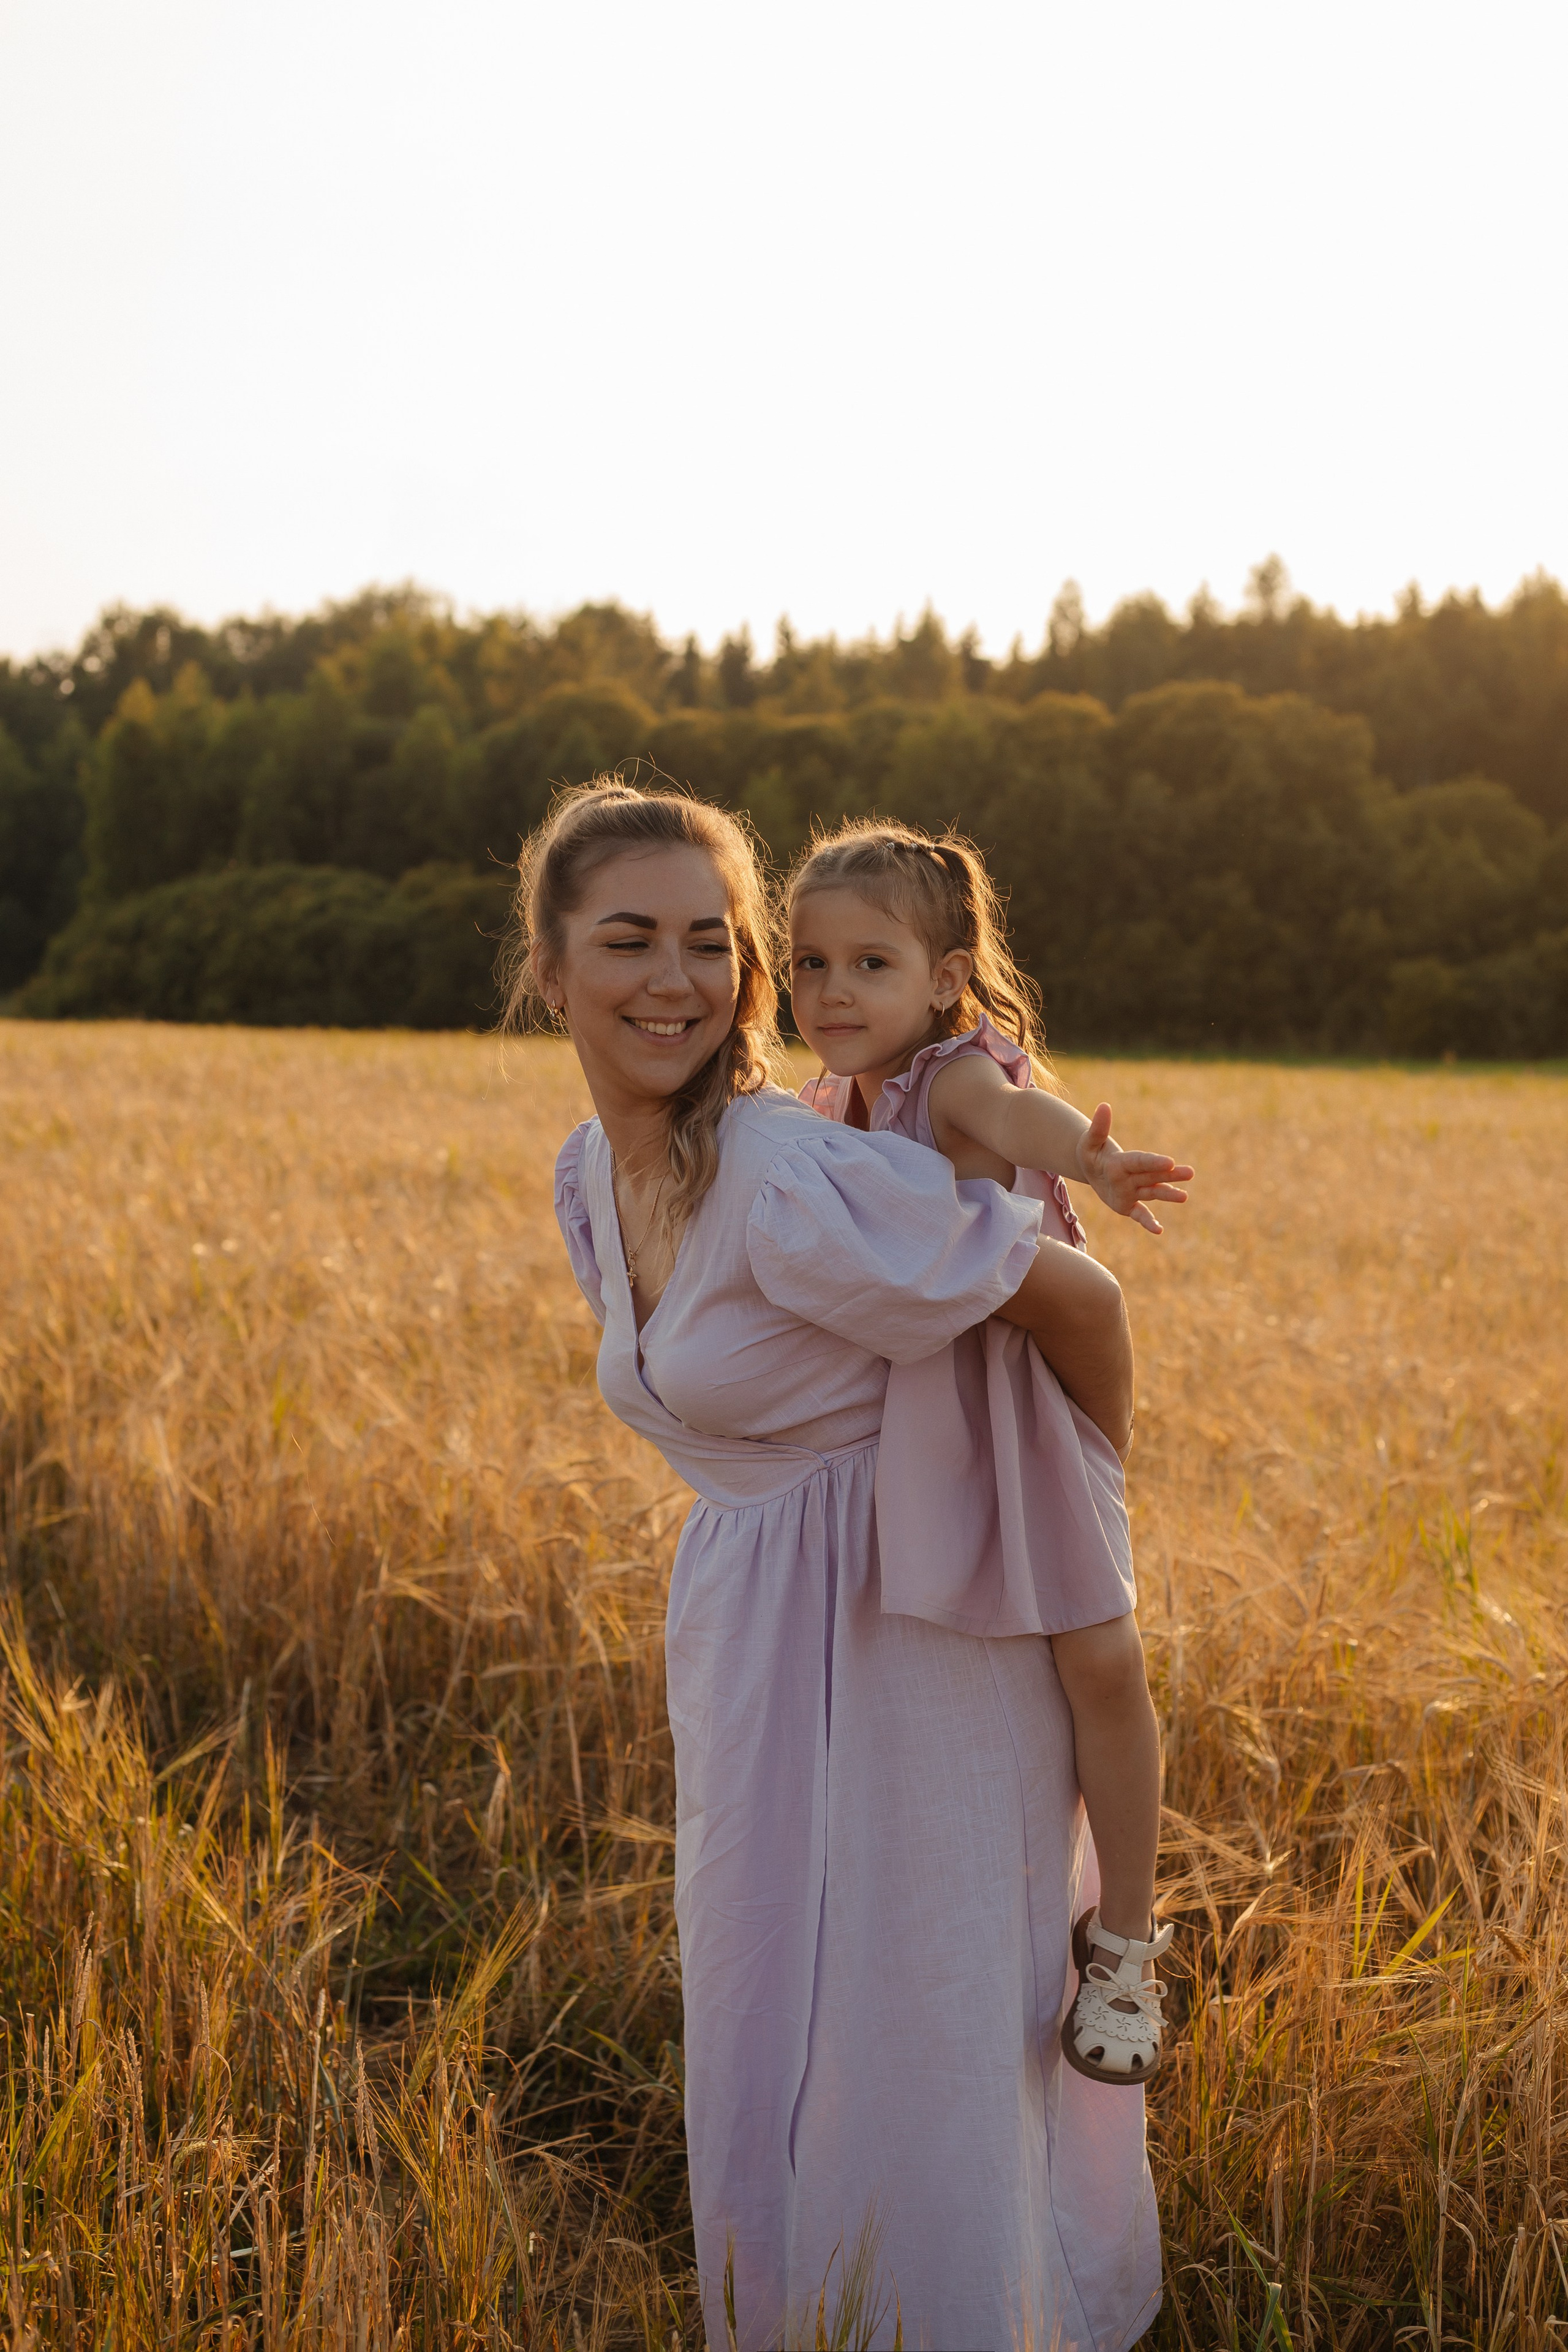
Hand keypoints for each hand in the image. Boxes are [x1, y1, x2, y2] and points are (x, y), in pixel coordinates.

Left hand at [1075, 1102, 1193, 1234]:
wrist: (1091, 1166)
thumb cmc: (1090, 1152)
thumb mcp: (1089, 1141)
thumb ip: (1098, 1128)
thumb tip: (1103, 1106)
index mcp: (1124, 1161)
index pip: (1141, 1161)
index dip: (1153, 1162)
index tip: (1169, 1162)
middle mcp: (1133, 1176)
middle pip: (1154, 1175)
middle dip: (1171, 1175)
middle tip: (1190, 1173)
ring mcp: (1133, 1191)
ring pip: (1152, 1193)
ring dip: (1167, 1195)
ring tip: (1184, 1197)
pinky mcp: (1128, 1205)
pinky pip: (1139, 1214)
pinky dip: (1147, 1222)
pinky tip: (1159, 1230)